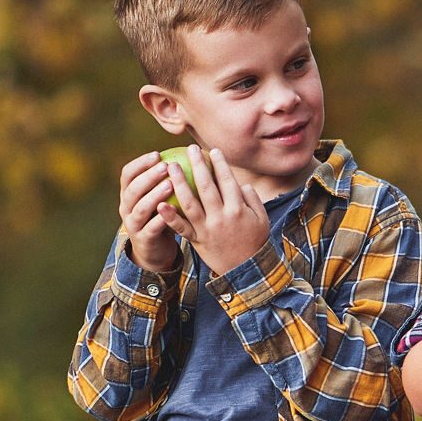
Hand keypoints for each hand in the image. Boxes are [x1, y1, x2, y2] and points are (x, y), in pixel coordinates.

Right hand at [118, 151, 178, 272]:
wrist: (155, 250)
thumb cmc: (161, 216)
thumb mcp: (159, 197)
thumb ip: (164, 179)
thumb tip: (184, 154)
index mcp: (128, 194)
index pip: (127, 174)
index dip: (140, 163)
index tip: (157, 154)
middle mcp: (126, 208)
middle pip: (133, 189)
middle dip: (148, 176)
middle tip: (165, 166)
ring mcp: (133, 224)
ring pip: (141, 208)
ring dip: (155, 195)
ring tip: (170, 185)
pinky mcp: (143, 239)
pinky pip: (151, 228)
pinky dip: (162, 218)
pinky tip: (174, 209)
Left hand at [156, 145, 269, 276]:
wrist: (246, 271)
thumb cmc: (254, 241)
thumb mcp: (261, 218)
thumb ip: (252, 198)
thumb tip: (240, 182)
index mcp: (239, 210)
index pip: (227, 181)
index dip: (220, 164)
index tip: (213, 150)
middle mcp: (221, 217)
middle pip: (206, 187)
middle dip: (198, 165)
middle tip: (190, 149)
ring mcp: (207, 229)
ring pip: (190, 203)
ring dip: (179, 183)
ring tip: (171, 167)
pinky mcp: (197, 240)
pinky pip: (181, 227)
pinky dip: (170, 216)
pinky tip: (160, 204)